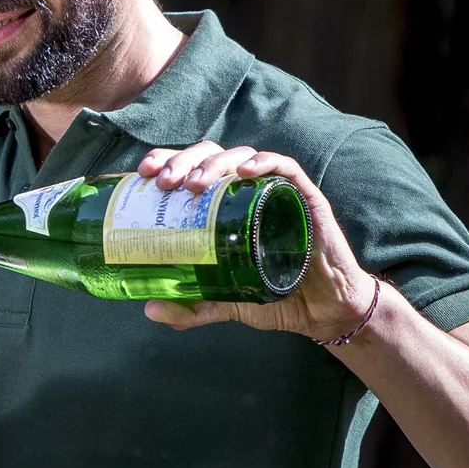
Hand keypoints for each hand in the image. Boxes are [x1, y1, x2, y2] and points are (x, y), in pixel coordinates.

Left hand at [133, 141, 381, 340]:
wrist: (326, 312)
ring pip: (242, 156)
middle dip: (183, 161)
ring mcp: (276, 192)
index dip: (166, 161)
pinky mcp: (307, 199)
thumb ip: (192, 306)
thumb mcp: (225, 303)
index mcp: (225, 204)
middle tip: (164, 184)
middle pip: (211, 155)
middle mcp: (248, 191)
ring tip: (194, 185)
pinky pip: (287, 168)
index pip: (191, 169)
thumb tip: (149, 310)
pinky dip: (264, 162)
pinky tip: (244, 171)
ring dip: (214, 163)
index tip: (142, 174)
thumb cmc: (277, 296)